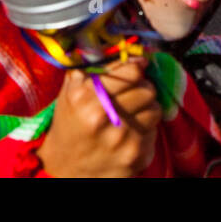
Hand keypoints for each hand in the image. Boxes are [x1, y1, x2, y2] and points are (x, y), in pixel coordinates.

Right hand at [36, 59, 161, 176]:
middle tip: (132, 92)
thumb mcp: (71, 90)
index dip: (137, 67)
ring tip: (131, 113)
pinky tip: (129, 133)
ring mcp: (123, 141)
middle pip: (148, 90)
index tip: (137, 67)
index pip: (132, 72)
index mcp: (88, 99)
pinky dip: (145, 130)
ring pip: (156, 109)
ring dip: (146, 108)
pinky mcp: (137, 157)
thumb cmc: (70, 123)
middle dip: (142, 87)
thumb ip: (96, 67)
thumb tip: (133, 53)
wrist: (65, 168)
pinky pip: (155, 132)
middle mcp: (106, 119)